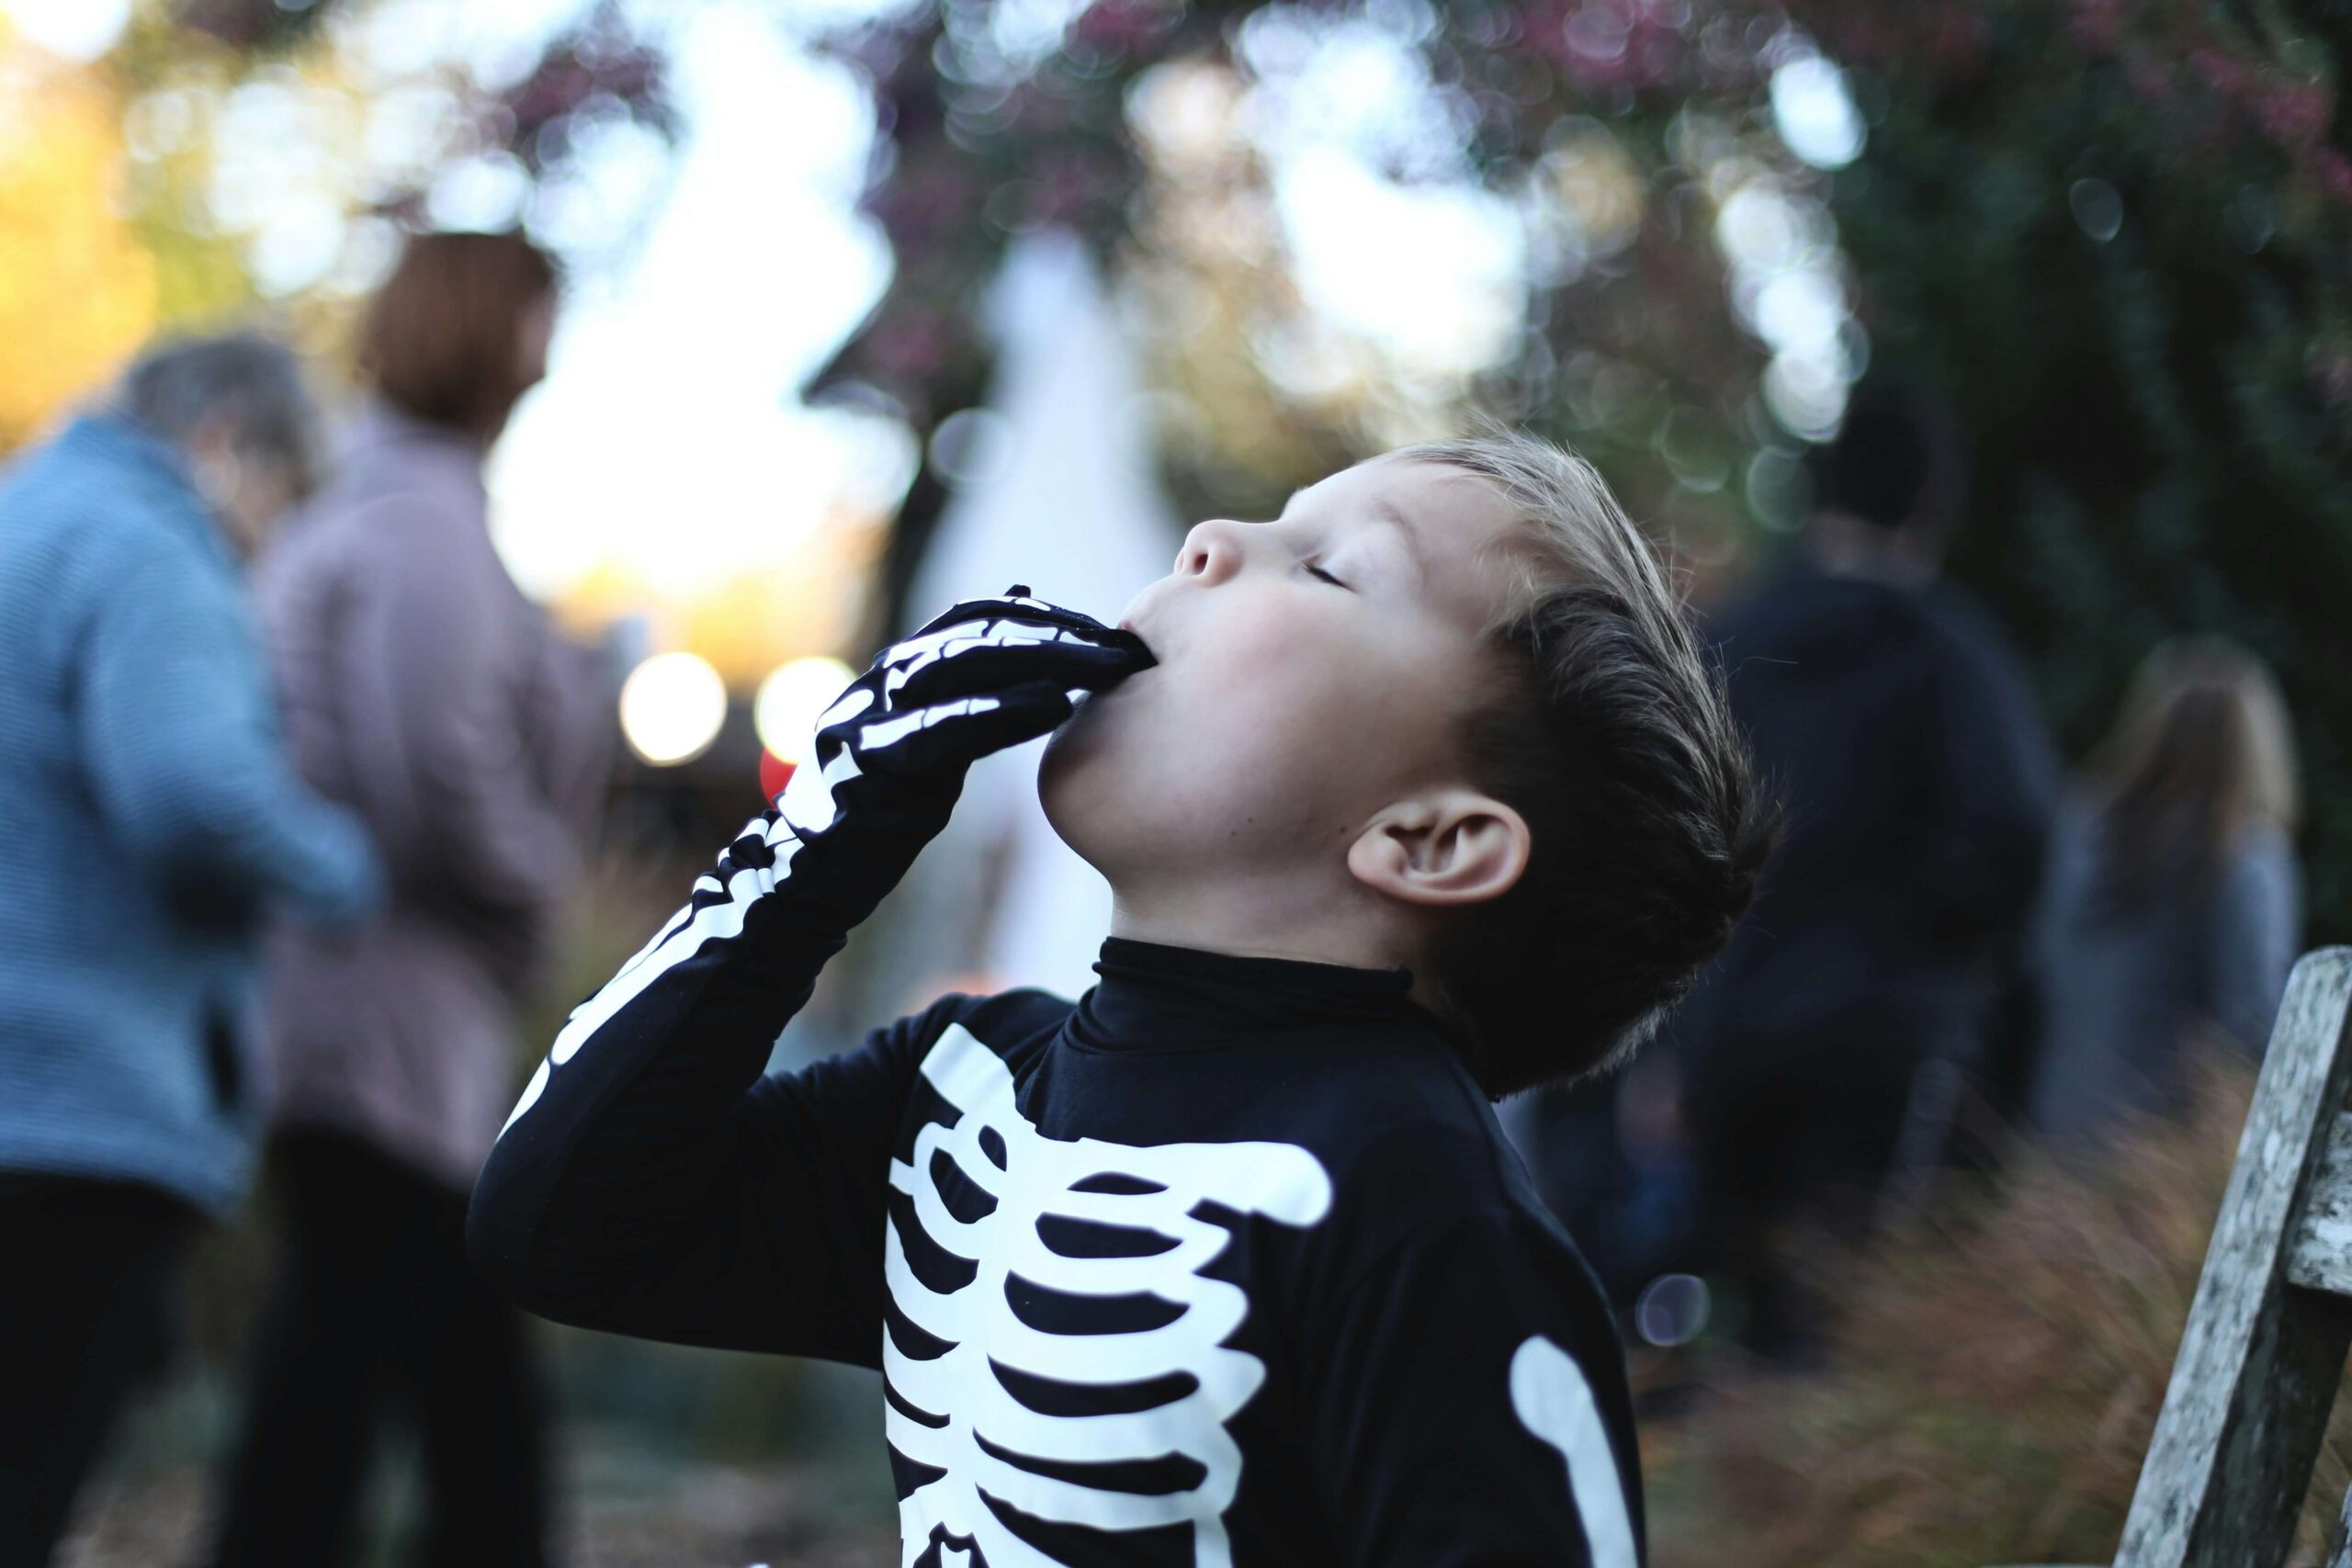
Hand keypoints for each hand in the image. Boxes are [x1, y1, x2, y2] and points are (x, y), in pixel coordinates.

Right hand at [780, 588, 1150, 822]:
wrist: (800, 882)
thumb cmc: (873, 818)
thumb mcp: (923, 751)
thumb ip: (963, 705)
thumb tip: (1020, 661)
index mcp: (891, 675)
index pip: (975, 619)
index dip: (1043, 617)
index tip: (1105, 632)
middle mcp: (878, 685)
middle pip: (974, 633)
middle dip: (1053, 633)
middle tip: (1118, 646)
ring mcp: (869, 718)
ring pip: (959, 666)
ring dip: (1039, 658)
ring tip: (1101, 666)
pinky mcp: (869, 766)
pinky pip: (942, 728)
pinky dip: (1000, 711)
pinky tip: (1053, 707)